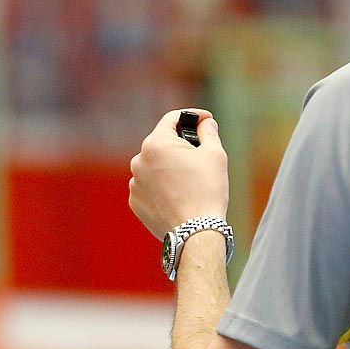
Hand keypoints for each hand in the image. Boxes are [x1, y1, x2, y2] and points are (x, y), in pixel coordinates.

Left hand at [129, 109, 229, 238]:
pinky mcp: (135, 201)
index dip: (192, 116)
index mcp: (155, 144)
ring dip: (170, 167)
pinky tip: (179, 195)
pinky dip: (162, 185)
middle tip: (201, 154)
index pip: (172, 119)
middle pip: (162, 143)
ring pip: (155, 166)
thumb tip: (204, 122)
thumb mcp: (214, 154)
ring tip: (191, 181)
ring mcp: (134, 182)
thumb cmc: (207, 191)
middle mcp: (138, 161)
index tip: (205, 120)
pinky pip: (149, 186)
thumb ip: (208, 131)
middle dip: (181, 145)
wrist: (195, 232)